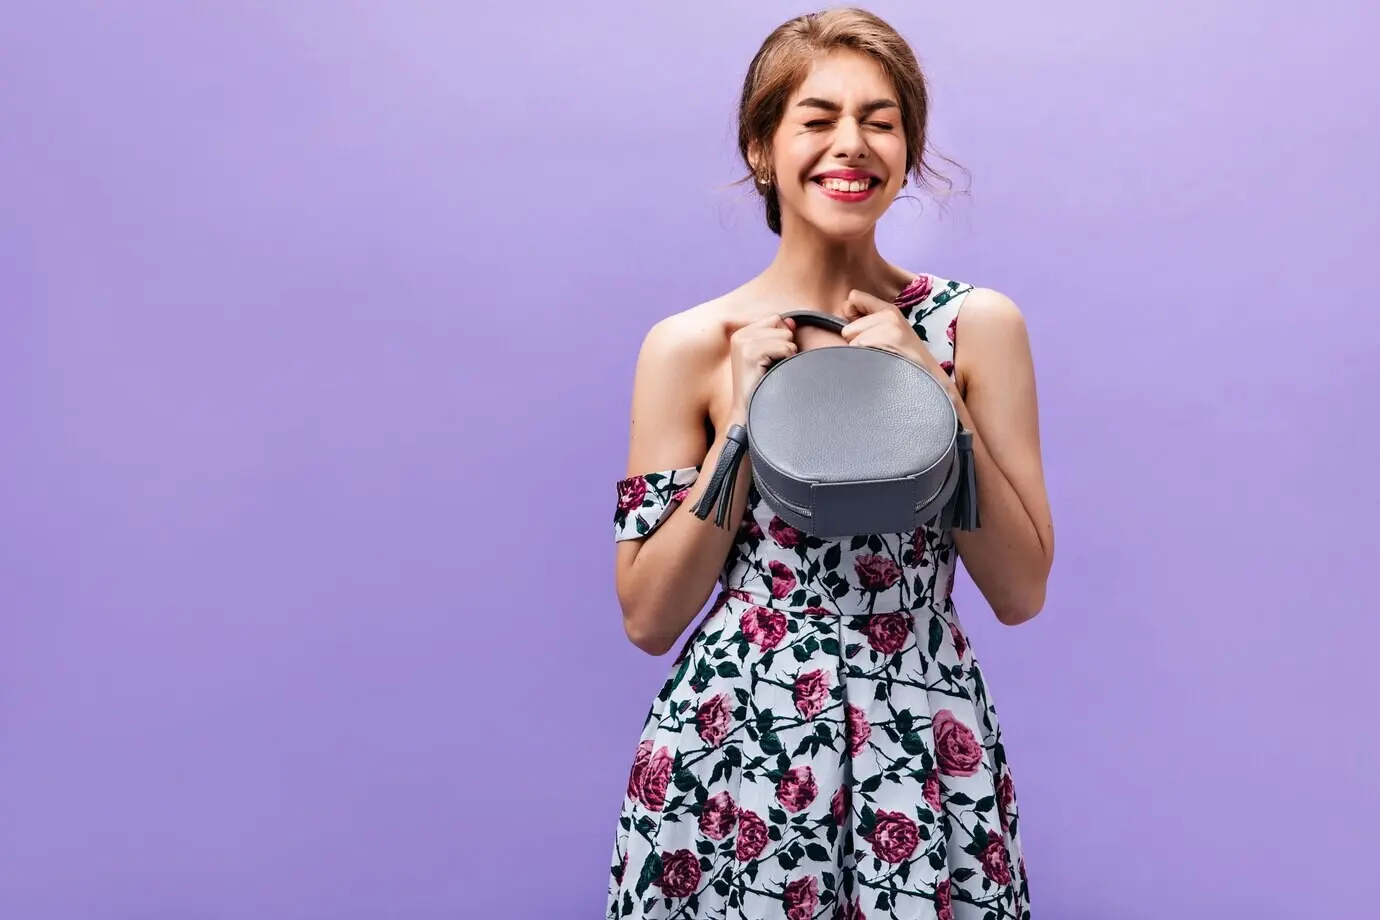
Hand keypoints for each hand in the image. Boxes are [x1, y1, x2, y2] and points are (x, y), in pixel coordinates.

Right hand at [727, 313, 797, 416]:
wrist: (748, 409)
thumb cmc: (761, 384)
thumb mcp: (769, 355)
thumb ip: (779, 335)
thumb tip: (791, 321)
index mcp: (741, 333)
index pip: (775, 319)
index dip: (782, 336)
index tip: (774, 356)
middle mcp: (740, 335)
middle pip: (780, 324)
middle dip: (785, 344)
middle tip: (773, 364)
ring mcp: (743, 344)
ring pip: (785, 335)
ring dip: (787, 353)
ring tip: (773, 368)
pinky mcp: (750, 354)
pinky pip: (784, 347)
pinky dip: (787, 359)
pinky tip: (774, 371)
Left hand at [841, 289, 957, 398]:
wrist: (929, 379)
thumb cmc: (906, 360)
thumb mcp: (890, 334)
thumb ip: (868, 321)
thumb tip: (845, 309)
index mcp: (889, 310)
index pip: (854, 297)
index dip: (850, 313)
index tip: (860, 329)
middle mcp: (889, 314)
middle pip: (848, 329)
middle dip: (856, 342)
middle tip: (877, 353)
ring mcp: (889, 327)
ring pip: (852, 342)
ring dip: (860, 354)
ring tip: (879, 360)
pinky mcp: (888, 339)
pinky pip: (857, 350)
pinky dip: (863, 361)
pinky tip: (880, 365)